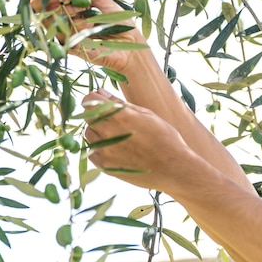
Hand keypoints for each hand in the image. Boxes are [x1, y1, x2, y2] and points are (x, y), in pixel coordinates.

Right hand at [30, 0, 144, 72]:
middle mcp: (62, 18)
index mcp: (68, 3)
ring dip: (69, 14)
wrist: (130, 44)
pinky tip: (89, 28)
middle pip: (42, 5)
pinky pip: (64, 37)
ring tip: (88, 15)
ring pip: (51, 20)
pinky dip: (76, 31)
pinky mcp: (70, 48)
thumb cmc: (117, 21)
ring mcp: (65, 33)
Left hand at [82, 89, 198, 191]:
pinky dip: (99, 148)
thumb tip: (101, 93)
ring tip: (117, 135)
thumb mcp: (146, 114)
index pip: (89, 100)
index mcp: (119, 116)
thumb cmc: (165, 138)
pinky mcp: (105, 166)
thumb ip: (120, 103)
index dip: (94, 98)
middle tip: (113, 119)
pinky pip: (92, 152)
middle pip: (88, 117)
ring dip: (98, 131)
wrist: (174, 169)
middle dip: (96, 114)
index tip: (101, 101)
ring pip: (89, 134)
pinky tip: (115, 148)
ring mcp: (106, 151)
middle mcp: (108, 132)